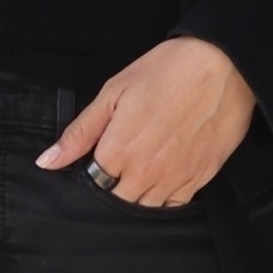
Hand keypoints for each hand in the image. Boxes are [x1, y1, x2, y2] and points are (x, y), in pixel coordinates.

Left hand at [37, 37, 254, 209]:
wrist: (225, 64)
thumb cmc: (167, 71)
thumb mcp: (113, 94)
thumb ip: (79, 133)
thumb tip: (47, 162)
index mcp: (118, 152)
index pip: (92, 185)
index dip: (92, 173)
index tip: (99, 158)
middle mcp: (145, 173)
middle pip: (117, 201)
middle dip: (113, 186)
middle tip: (121, 160)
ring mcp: (175, 179)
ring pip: (145, 207)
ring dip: (138, 194)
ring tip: (143, 165)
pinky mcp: (201, 178)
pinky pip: (175, 204)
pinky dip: (165, 196)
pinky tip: (164, 174)